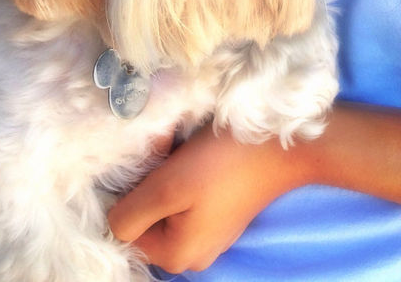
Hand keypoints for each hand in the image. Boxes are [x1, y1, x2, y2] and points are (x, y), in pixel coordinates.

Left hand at [107, 122, 308, 272]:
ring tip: (182, 146)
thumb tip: (112, 224)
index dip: (130, 191)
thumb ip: (131, 213)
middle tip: (166, 148)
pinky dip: (185, 172)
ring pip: (167, 201)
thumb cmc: (225, 163)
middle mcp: (192, 253)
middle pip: (148, 215)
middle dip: (150, 179)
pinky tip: (198, 152)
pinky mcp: (223, 210)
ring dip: (166, 172)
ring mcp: (210, 232)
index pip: (126, 228)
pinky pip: (188, 196)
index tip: (151, 162)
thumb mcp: (168, 186)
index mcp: (176, 256)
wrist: (288, 144)